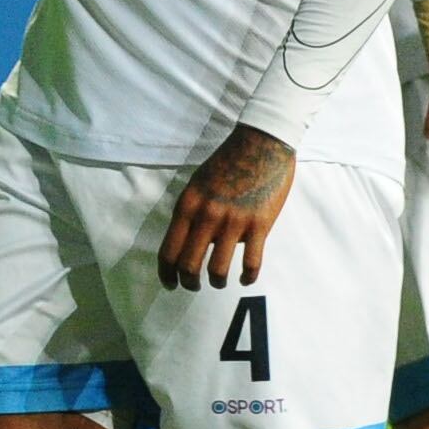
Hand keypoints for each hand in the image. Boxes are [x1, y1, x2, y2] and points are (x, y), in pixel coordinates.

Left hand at [161, 124, 296, 287]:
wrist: (262, 142)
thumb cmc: (228, 161)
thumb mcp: (198, 184)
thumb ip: (192, 213)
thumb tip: (192, 242)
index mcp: (187, 205)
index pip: (168, 251)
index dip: (166, 274)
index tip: (170, 284)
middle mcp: (207, 216)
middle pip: (189, 266)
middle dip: (189, 283)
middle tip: (194, 287)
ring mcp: (234, 222)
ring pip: (218, 270)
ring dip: (217, 282)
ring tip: (220, 282)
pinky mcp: (259, 225)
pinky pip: (251, 263)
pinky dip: (247, 277)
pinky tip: (245, 279)